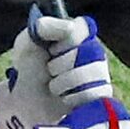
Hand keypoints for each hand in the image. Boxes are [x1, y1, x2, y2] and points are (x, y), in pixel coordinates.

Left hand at [0, 11, 111, 128]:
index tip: (50, 49)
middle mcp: (95, 50)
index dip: (65, 40)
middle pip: (88, 50)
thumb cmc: (29, 68)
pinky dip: (73, 97)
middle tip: (50, 69)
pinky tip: (65, 97)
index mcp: (79, 33)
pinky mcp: (103, 96)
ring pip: (91, 73)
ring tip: (55, 85)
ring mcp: (101, 73)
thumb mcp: (28, 42)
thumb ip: (44, 27)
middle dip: (59, 64)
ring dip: (63, 82)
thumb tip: (70, 27)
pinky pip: (95, 93)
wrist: (26, 101)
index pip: (83, 27)